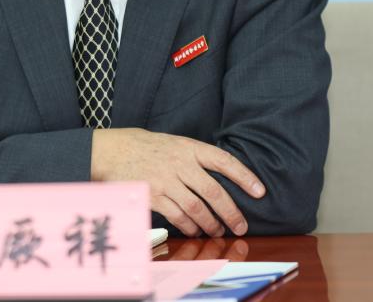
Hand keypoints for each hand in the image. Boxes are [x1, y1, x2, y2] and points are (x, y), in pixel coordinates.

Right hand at [90, 128, 264, 236]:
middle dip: (232, 212)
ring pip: (198, 209)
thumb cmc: (145, 147)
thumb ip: (194, 157)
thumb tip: (220, 175)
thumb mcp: (174, 142)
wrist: (112, 151)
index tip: (260, 191)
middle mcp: (180, 164)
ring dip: (211, 224)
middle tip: (241, 226)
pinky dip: (190, 227)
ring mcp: (166, 181)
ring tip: (218, 231)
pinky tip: (196, 231)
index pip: (224, 160)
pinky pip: (178, 217)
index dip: (244, 176)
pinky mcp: (154, 196)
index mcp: (188, 147)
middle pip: (214, 192)